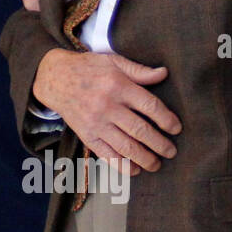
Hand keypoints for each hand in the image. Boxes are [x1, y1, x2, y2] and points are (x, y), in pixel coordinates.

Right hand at [32, 47, 181, 172]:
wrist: (55, 79)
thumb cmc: (88, 68)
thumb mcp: (114, 61)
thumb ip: (139, 71)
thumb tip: (164, 73)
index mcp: (118, 86)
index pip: (149, 106)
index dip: (166, 119)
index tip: (176, 129)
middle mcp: (108, 106)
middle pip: (140, 130)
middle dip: (159, 144)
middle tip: (171, 152)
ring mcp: (96, 123)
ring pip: (125, 146)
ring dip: (144, 158)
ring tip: (156, 164)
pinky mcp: (87, 136)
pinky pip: (106, 155)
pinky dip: (122, 166)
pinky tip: (134, 170)